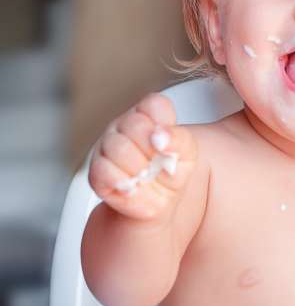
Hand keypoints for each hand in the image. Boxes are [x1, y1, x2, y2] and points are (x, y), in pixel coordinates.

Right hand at [88, 93, 197, 221]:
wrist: (158, 200)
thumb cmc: (172, 170)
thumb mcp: (187, 153)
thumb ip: (179, 139)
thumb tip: (160, 136)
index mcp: (148, 115)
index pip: (154, 105)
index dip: (164, 126)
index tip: (168, 146)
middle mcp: (124, 126)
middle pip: (135, 125)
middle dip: (153, 150)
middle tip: (159, 165)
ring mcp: (107, 147)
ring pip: (118, 147)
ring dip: (140, 167)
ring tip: (147, 178)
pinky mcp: (96, 172)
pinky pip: (103, 170)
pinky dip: (123, 181)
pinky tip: (134, 187)